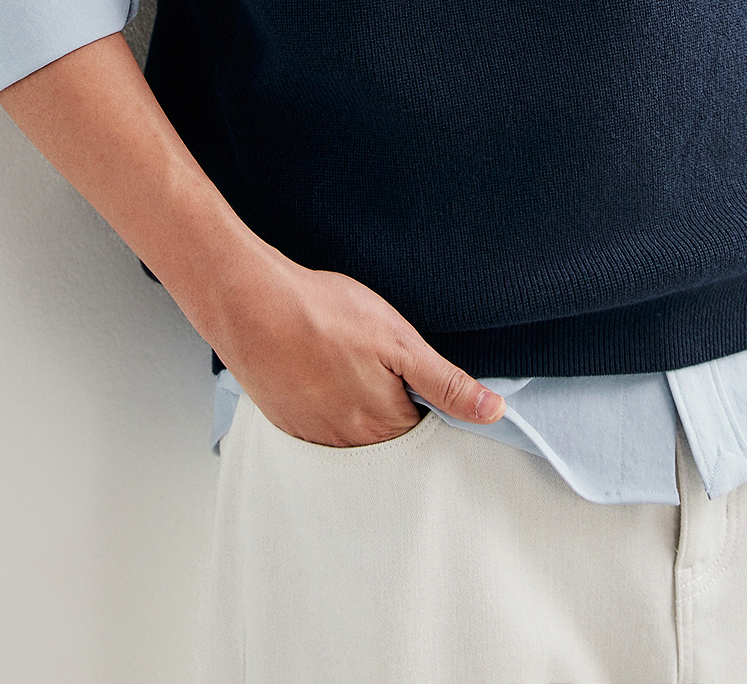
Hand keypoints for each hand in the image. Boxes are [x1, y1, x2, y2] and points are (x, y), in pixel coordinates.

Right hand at [209, 241, 506, 448]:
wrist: (252, 304)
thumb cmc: (324, 314)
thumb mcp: (399, 339)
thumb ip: (446, 382)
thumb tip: (494, 412)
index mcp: (385, 423)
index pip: (423, 427)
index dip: (422, 397)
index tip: (412, 375)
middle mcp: (351, 442)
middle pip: (388, 435)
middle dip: (390, 403)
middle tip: (373, 361)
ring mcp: (315, 436)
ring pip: (353, 433)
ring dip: (357, 407)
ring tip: (345, 363)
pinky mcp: (287, 425)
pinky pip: (318, 428)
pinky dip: (324, 406)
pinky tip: (319, 374)